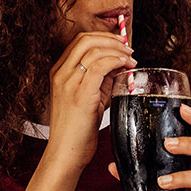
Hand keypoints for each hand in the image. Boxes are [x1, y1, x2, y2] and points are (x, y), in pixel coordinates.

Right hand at [46, 32, 134, 165]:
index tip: (120, 44)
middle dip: (111, 39)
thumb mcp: (88, 97)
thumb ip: (101, 79)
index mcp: (59, 72)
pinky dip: (116, 61)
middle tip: (128, 49)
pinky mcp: (80, 93)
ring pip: (94, 49)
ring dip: (117, 50)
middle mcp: (60, 74)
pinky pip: (100, 66)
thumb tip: (119, 65)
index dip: (103, 37)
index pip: (80, 41)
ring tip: (130, 59)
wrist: (66, 153)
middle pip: (86, 39)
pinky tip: (126, 66)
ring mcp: (68, 82)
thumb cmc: (77, 130)